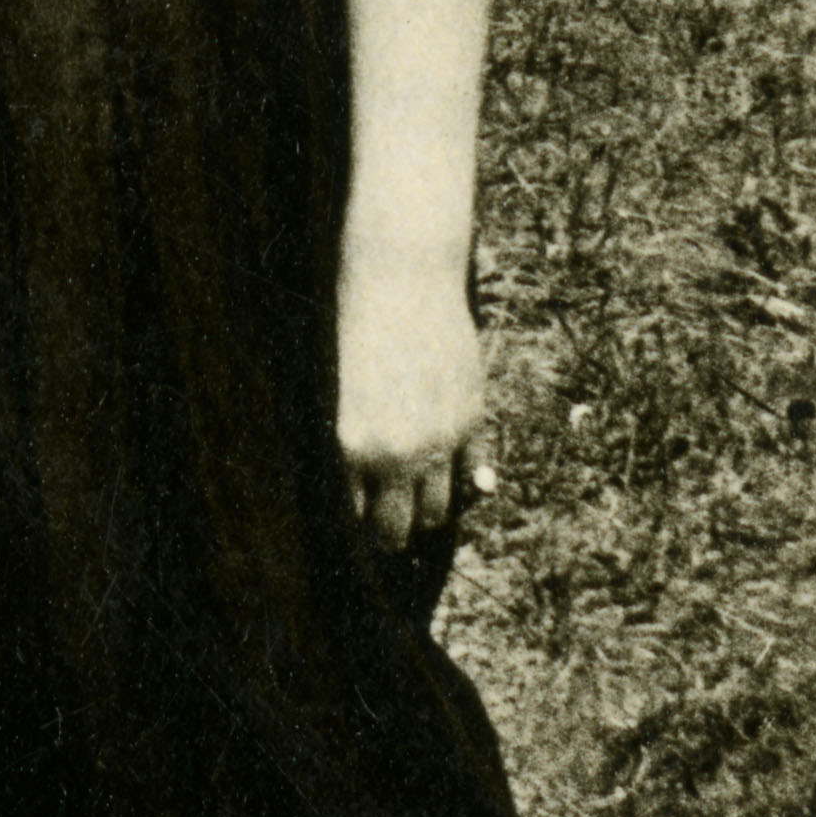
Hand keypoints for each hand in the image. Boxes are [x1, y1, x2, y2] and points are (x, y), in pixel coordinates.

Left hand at [336, 250, 491, 556]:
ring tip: (418, 508)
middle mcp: (395, 453)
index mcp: (350, 447)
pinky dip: (467, 483)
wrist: (401, 281)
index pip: (357, 515)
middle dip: (393, 535)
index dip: (361, 524)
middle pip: (399, 526)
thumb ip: (359, 445)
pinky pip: (472, 473)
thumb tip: (368, 494)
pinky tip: (459, 482)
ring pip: (438, 509)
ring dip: (428, 512)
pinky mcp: (471, 420)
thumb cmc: (357, 331)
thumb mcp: (343, 395)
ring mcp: (438, 440)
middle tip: (390, 535)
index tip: (364, 526)